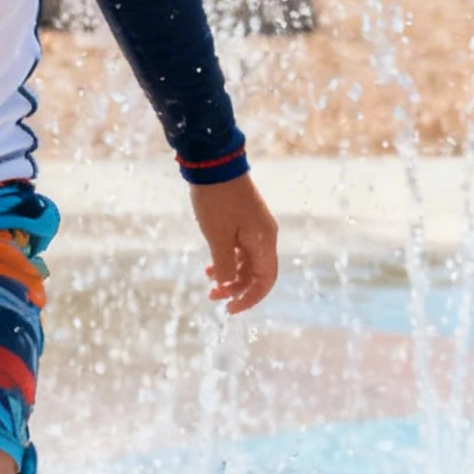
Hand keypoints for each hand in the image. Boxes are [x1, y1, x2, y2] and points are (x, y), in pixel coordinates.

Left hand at [189, 174, 277, 315]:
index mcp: (263, 242)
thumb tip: (228, 283)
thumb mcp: (217, 237)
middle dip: (236, 288)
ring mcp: (254, 228)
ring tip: (208, 281)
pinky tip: (210, 265)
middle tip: (212, 297)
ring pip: (247, 262)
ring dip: (229, 274)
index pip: (265, 281)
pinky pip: (240, 249)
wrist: (213, 163)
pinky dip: (227, 259)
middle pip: (256, 273)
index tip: (230, 309)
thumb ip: (224, 264)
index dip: (250, 299)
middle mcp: (264, 236)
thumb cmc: (216, 200)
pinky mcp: (244, 220)